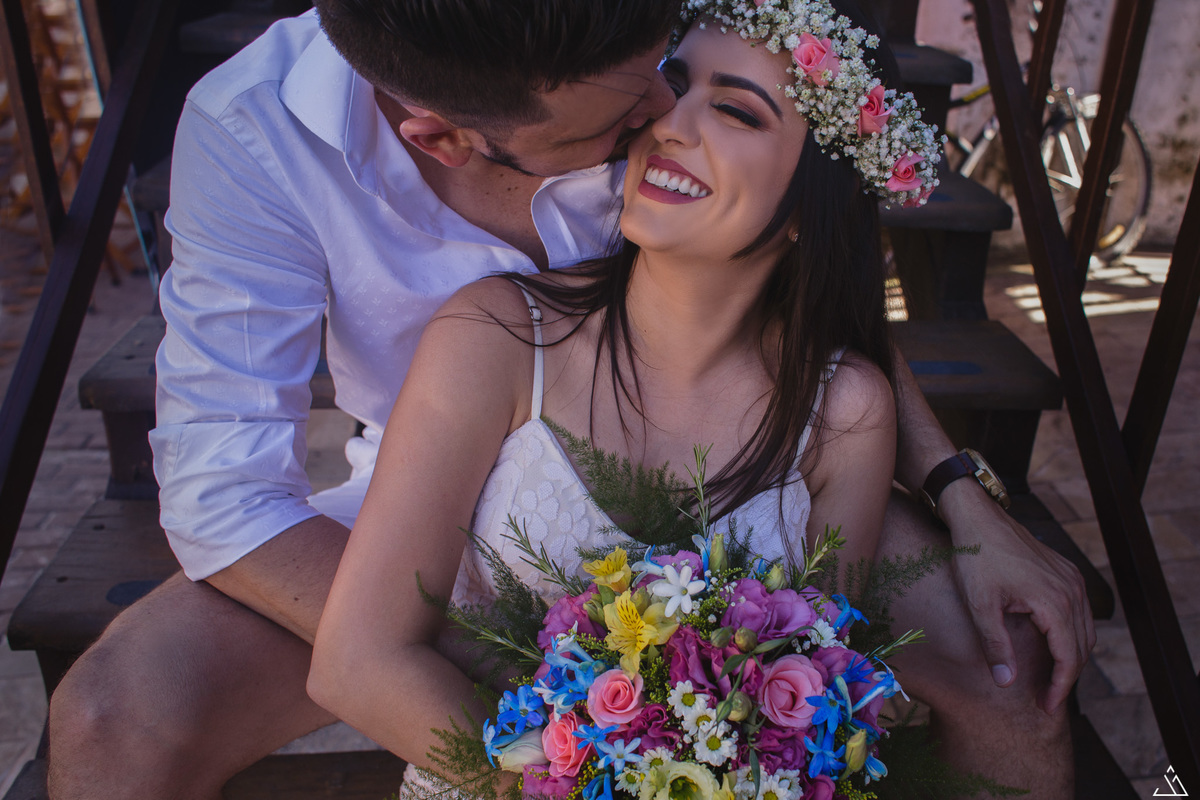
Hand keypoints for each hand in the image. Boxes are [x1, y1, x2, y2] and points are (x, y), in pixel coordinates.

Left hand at [938, 480, 1095, 713]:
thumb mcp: (980, 605)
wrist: (977, 516)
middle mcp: (1072, 590)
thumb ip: (995, 645)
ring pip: (1084, 630)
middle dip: (1066, 677)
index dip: (1060, 687)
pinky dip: (1071, 634)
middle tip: (1045, 700)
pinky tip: (1052, 646)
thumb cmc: (975, 558)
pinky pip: (1078, 611)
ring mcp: (1071, 578)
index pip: (1069, 658)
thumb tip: (1007, 683)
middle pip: (1081, 647)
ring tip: (1049, 679)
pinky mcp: (1065, 571)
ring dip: (1071, 656)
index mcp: (1055, 602)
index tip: (1046, 707)